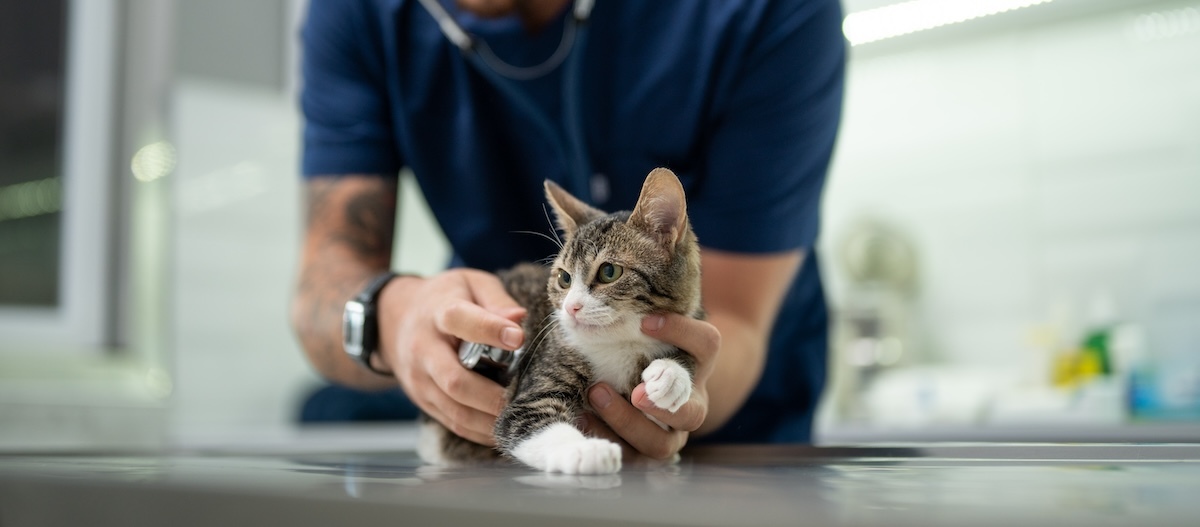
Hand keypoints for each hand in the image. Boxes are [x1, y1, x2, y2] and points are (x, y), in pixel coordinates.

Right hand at [376, 269, 525, 446]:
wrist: (391, 319)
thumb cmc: (443, 298)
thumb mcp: (469, 283)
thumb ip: (496, 300)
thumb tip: (519, 319)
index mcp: (438, 312)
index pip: (459, 320)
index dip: (489, 329)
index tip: (518, 338)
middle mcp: (424, 348)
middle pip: (454, 380)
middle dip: (490, 396)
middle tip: (520, 399)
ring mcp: (419, 379)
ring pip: (453, 409)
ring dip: (487, 421)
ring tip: (516, 419)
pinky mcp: (421, 399)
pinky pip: (451, 422)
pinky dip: (478, 432)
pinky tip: (500, 430)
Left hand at [583, 313, 719, 459]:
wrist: (636, 377)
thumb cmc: (636, 342)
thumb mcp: (641, 326)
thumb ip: (631, 316)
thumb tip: (593, 298)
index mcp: (697, 364)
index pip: (706, 344)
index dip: (681, 333)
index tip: (646, 321)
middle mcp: (691, 402)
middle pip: (692, 412)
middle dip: (663, 405)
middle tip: (637, 393)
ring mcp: (670, 433)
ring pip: (661, 444)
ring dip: (627, 422)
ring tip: (596, 394)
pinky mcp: (645, 452)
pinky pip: (631, 457)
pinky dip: (606, 438)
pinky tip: (582, 415)